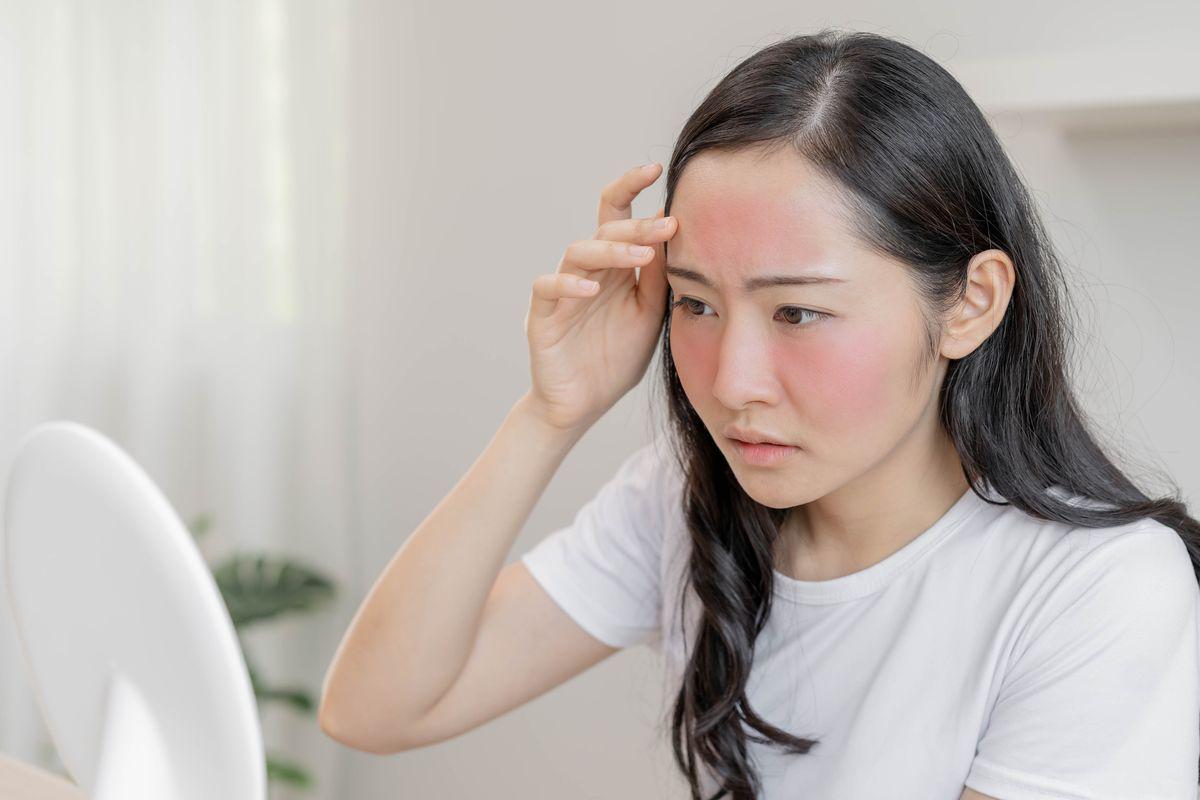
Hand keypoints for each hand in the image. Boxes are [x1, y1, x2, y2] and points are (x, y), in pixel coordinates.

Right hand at [522, 162, 677, 432]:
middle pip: (604, 229)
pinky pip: (548, 287)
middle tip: (669, 225)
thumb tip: (675, 232)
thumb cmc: (615, 359)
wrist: (582, 406)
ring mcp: (562, 292)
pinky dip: (569, 284)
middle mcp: (587, 272)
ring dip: (611, 250)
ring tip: (640, 256)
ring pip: (578, 251)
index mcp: (613, 267)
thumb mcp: (649, 315)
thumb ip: (658, 277)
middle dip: (638, 225)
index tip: (659, 169)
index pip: (618, 216)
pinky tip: (593, 289)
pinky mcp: (542, 317)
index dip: (632, 188)